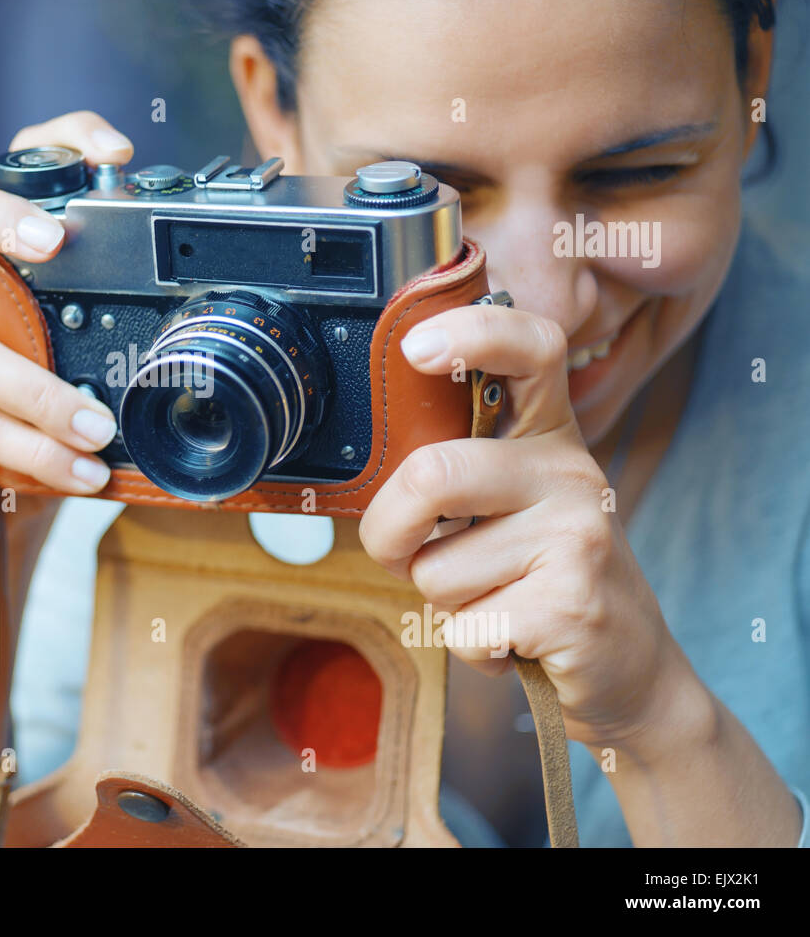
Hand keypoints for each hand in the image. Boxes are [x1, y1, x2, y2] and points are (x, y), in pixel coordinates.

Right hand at [0, 111, 133, 560]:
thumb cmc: (36, 437)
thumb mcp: (77, 376)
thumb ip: (104, 338)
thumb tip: (197, 326)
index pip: (4, 178)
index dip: (50, 145)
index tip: (116, 155)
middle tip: (55, 245)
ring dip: (42, 391)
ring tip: (98, 428)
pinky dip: (32, 448)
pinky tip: (80, 472)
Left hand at [357, 304, 691, 750]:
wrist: (629, 669)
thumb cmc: (544, 579)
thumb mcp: (515, 506)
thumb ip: (461, 471)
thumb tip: (373, 457)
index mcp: (550, 436)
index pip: (530, 349)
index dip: (472, 333)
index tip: (415, 348)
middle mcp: (571, 473)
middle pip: (431, 476)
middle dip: (387, 532)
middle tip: (404, 555)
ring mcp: (578, 537)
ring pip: (435, 569)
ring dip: (442, 602)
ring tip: (494, 599)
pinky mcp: (570, 606)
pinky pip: (462, 627)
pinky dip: (469, 647)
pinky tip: (513, 638)